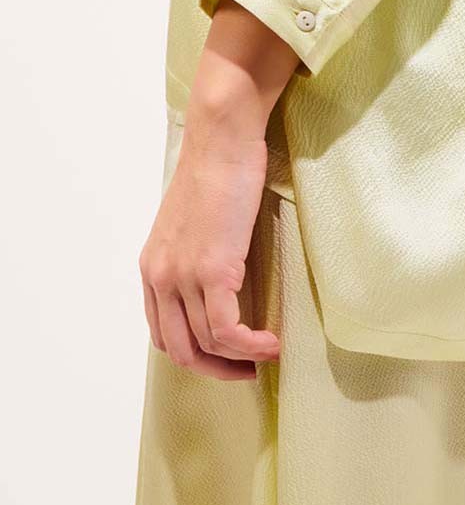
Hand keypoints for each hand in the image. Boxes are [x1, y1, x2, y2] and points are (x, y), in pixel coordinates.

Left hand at [139, 0, 299, 379]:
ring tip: (268, 353)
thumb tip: (224, 273)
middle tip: (248, 368)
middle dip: (215, 369)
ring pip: (207, 344)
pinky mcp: (212, 270)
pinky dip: (251, 346)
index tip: (226, 355)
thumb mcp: (197, 218)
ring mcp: (183, 276)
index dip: (195, 353)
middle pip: (180, 349)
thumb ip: (198, 250)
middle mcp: (160, 276)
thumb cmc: (220, 165)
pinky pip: (228, 331)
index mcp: (152, 265)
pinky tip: (273, 343)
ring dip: (241, 360)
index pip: (162, 332)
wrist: (223, 136)